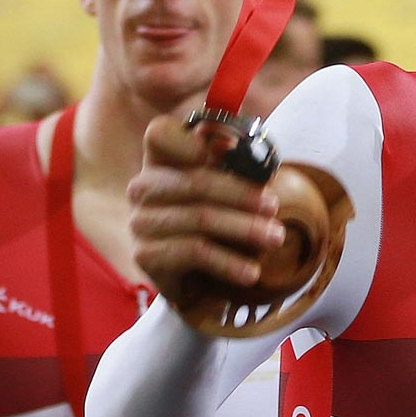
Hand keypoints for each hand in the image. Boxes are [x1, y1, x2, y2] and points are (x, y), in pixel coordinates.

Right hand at [128, 113, 287, 315]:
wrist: (194, 282)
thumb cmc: (215, 228)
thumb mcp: (227, 194)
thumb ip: (236, 170)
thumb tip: (262, 161)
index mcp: (160, 161)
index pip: (160, 134)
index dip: (188, 139)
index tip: (229, 149)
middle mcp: (143, 187)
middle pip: (194, 182)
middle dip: (241, 194)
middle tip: (273, 206)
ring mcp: (140, 221)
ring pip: (200, 218)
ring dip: (244, 229)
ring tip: (275, 238)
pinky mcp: (145, 254)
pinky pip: (194, 252)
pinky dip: (228, 262)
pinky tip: (251, 272)